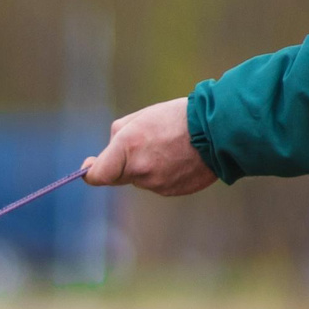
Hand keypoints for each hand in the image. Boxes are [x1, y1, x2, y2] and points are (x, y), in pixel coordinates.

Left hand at [81, 99, 216, 195]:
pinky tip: (180, 157)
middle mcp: (139, 169)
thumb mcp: (141, 118)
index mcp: (127, 147)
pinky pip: (160, 183)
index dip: (91, 173)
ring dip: (148, 167)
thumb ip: (118, 136)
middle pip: (119, 176)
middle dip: (123, 164)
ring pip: (142, 179)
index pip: (98, 175)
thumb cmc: (178, 118)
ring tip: (170, 146)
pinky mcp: (172, 190)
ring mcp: (157, 184)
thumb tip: (105, 155)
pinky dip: (165, 173)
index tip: (88, 167)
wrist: (219, 130)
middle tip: (140, 147)